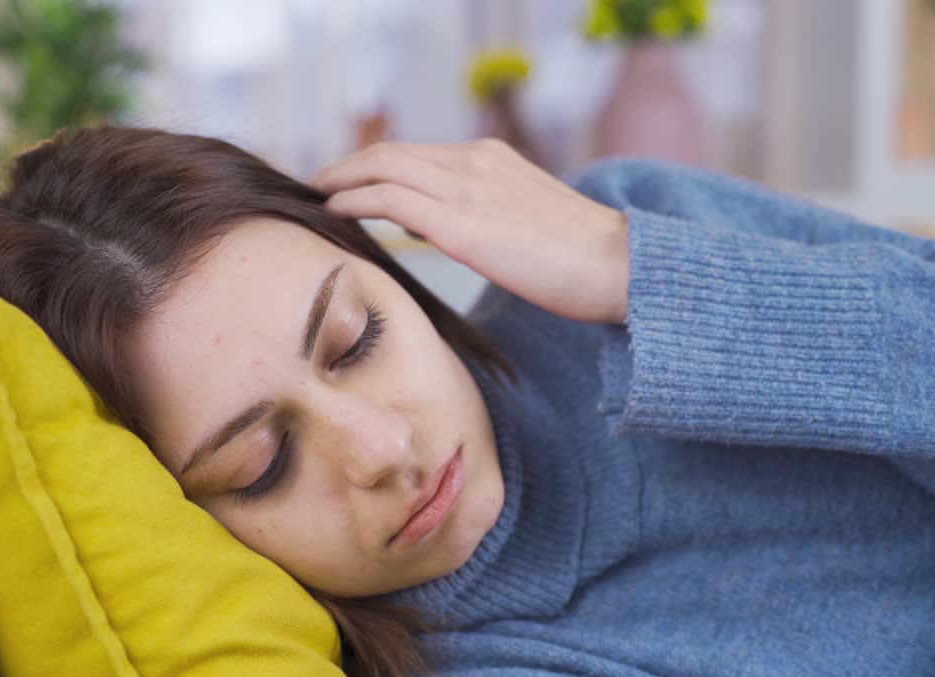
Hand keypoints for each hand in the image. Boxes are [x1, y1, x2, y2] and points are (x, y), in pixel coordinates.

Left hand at [309, 138, 629, 324]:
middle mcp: (475, 163)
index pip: (417, 153)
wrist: (619, 265)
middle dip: (347, 166)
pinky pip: (390, 199)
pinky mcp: (462, 224)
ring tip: (315, 197)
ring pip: (383, 167)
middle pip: (391, 152)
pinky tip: (334, 212)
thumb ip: (483, 214)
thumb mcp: (525, 220)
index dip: (375, 165)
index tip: (349, 182)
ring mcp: (468, 189)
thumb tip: (442, 228)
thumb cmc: (580, 258)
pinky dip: (354, 200)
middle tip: (318, 185)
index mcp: (491, 159)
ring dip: (340, 179)